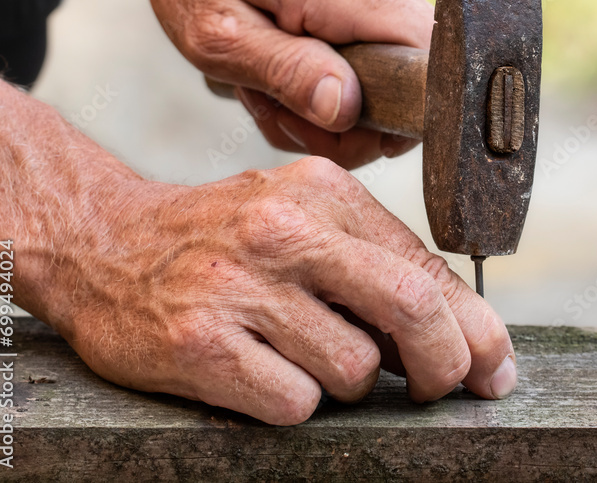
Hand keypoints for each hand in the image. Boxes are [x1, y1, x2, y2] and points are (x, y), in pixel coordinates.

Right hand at [57, 157, 516, 424]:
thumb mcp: (301, 219)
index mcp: (323, 193)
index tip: (494, 368)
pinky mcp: (200, 343)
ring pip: (353, 368)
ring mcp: (240, 286)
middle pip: (409, 308)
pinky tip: (263, 375)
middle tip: (436, 388)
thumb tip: (463, 335)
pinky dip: (294, 403)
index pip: (424, 267)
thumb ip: (374, 263)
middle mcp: (283, 230)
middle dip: (442, 363)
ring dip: (346, 383)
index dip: (475, 327)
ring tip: (302, 357)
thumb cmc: (224, 239)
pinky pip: (295, 402)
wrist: (103, 243)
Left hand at [129, 0, 432, 168]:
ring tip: (267, 83)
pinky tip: (284, 69)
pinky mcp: (385, 1)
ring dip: (324, 109)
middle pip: (407, 93)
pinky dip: (327, 86)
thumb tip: (344, 108)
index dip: (390, 118)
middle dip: (340, 124)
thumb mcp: (218, 33)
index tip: (325, 124)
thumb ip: (286, 71)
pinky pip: (378, 70)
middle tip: (273, 106)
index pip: (429, 68)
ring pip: (389, 90)